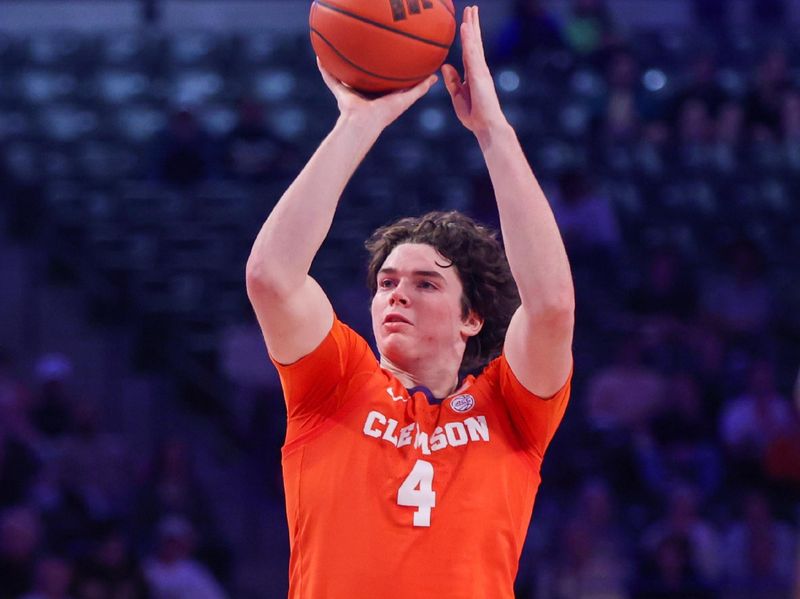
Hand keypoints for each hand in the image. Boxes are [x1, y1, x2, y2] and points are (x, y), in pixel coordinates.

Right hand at [317, 59, 437, 132]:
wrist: (364, 122)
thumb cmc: (386, 113)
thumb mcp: (406, 99)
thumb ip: (420, 89)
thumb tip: (435, 77)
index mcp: (379, 96)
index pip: (382, 80)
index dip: (384, 69)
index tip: (387, 56)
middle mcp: (364, 93)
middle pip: (363, 76)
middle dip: (363, 65)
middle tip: (365, 47)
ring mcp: (351, 93)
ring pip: (345, 76)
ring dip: (342, 64)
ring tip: (340, 48)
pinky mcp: (340, 92)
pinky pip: (330, 78)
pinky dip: (324, 69)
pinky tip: (320, 56)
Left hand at [441, 6, 508, 140]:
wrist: (486, 126)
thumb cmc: (474, 116)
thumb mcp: (457, 96)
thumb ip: (452, 81)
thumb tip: (445, 66)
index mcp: (473, 74)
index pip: (470, 50)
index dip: (469, 36)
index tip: (466, 22)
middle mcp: (479, 69)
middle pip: (475, 42)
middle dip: (473, 24)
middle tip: (471, 8)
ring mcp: (480, 70)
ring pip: (475, 44)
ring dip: (472, 26)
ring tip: (470, 10)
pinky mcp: (479, 74)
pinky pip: (472, 54)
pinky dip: (468, 40)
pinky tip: (465, 28)